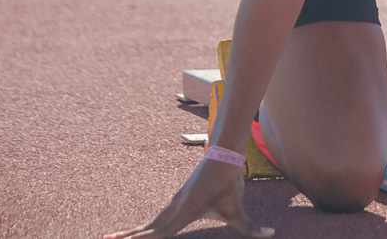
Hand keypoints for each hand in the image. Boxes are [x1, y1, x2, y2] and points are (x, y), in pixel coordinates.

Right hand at [104, 159, 273, 238]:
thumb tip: (272, 236)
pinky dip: (145, 225)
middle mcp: (175, 207)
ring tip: (114, 238)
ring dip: (133, 231)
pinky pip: (158, 216)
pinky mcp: (178, 199)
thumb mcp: (239, 209)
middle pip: (148, 228)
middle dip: (128, 237)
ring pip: (151, 221)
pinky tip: (140, 230)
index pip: (161, 232)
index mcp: (185, 212)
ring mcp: (175, 202)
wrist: (223, 155)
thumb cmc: (229, 183)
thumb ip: (252, 228)